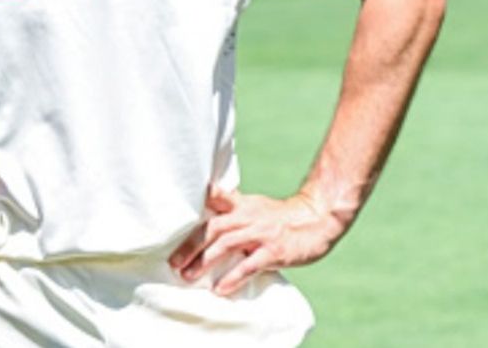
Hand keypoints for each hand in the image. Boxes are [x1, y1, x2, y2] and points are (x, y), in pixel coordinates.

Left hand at [168, 186, 346, 296]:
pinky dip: (233, 277)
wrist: (317, 218)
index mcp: (241, 206)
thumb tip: (206, 197)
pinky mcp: (274, 251)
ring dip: (205, 261)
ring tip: (188, 276)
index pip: (212, 204)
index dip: (192, 212)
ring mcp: (261, 234)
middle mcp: (248, 217)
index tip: (170, 224)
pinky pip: (250, 265)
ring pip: (226, 245)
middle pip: (212, 228)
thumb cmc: (280, 216)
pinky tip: (221, 289)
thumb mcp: (253, 204)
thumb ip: (230, 204)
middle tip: (173, 262)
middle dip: (190, 246)